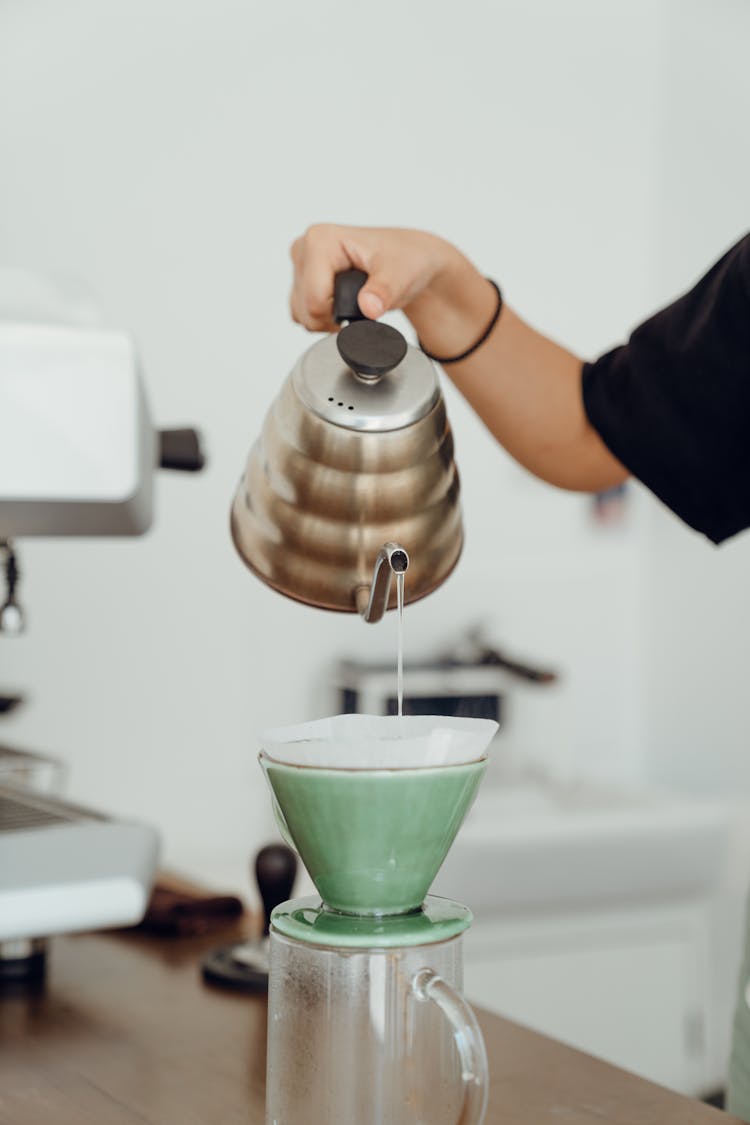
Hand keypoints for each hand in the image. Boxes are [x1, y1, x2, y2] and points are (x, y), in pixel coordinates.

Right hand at [289, 223, 470, 332]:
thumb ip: (384, 291)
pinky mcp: (302, 277)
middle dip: (334, 319)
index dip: (340, 314)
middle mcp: (304, 248)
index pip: (314, 299)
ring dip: (329, 320)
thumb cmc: (405, 259)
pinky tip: (345, 305)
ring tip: (356, 303)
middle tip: (363, 305)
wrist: (409, 258)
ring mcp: (301, 263)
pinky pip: (302, 312)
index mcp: (320, 240)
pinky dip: (324, 317)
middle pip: (305, 309)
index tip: (365, 306)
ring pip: (301, 313)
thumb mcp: (401, 274)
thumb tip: (369, 307)